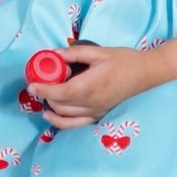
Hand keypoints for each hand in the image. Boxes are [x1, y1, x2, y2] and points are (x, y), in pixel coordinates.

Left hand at [35, 44, 163, 127]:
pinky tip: (52, 114)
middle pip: (59, 106)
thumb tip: (53, 54)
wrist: (145, 73)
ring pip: (65, 117)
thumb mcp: (99, 51)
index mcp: (91, 86)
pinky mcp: (99, 116)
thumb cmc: (124, 60)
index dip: (43, 91)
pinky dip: (60, 121)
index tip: (31, 85)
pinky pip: (75, 125)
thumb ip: (74, 54)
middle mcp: (91, 103)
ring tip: (43, 96)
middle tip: (39, 82)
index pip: (60, 93)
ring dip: (50, 108)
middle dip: (45, 96)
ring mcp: (95, 112)